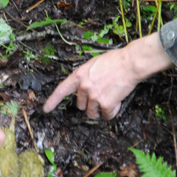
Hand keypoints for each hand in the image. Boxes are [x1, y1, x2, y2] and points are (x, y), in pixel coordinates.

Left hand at [43, 34, 173, 119]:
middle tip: (100, 96)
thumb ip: (85, 77)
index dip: (53, 101)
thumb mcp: (93, 65)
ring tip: (110, 98)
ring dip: (100, 110)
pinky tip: (117, 101)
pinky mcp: (105, 103)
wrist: (130, 63)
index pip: (62, 90)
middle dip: (89, 104)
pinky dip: (112, 112)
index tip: (46, 109)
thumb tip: (83, 89)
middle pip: (80, 106)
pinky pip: (106, 115)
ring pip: (92, 113)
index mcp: (79, 75)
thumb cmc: (115, 61)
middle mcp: (84, 87)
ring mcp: (94, 96)